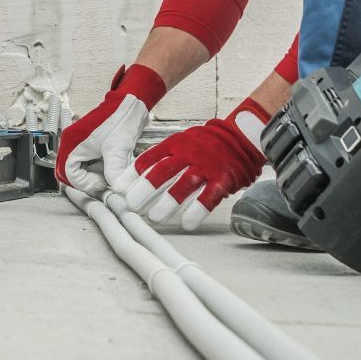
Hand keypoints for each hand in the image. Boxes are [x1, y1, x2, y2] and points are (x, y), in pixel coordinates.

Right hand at [56, 64, 166, 195]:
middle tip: (105, 184)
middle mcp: (72, 143)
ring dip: (96, 175)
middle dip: (89, 181)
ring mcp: (80, 144)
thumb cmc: (120, 117)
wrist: (131, 102)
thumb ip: (115, 171)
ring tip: (111, 175)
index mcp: (71, 142)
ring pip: (82, 169)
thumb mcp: (118, 148)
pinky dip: (100, 169)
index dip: (86, 183)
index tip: (103, 186)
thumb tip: (117, 190)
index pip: (69, 173)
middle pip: (72, 173)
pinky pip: (89, 163)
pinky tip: (113, 167)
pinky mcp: (90, 145)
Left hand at [118, 98, 269, 230]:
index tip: (120, 190)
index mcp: (175, 144)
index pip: (149, 159)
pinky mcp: (222, 180)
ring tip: (155, 217)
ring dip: (167, 203)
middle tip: (132, 204)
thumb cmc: (205, 144)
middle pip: (162, 172)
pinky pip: (208, 197)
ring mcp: (205, 167)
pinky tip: (186, 223)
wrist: (240, 136)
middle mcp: (188, 154)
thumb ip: (161, 158)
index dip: (133, 175)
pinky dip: (196, 211)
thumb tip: (135, 175)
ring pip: (183, 185)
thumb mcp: (181, 142)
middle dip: (145, 189)